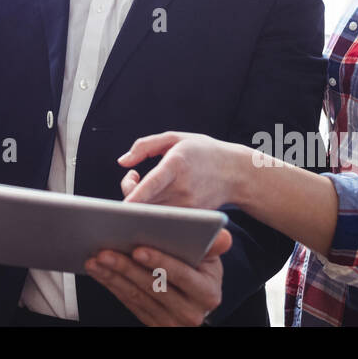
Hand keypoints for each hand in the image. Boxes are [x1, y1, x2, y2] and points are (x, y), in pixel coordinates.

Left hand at [85, 229, 231, 325]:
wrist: (197, 298)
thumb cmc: (200, 268)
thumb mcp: (210, 256)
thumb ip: (212, 245)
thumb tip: (223, 236)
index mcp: (207, 292)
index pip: (181, 276)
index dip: (160, 262)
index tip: (138, 250)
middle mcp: (192, 312)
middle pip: (153, 287)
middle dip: (126, 268)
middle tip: (104, 251)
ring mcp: (172, 322)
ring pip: (137, 296)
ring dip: (113, 277)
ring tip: (96, 258)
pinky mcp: (154, 325)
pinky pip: (129, 304)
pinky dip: (112, 285)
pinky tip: (99, 271)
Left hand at [117, 131, 241, 209]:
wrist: (235, 172)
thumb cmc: (202, 152)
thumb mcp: (175, 139)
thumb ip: (144, 146)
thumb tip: (122, 162)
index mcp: (177, 164)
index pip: (153, 183)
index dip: (136, 195)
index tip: (122, 204)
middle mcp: (182, 188)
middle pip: (146, 203)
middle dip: (129, 193)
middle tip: (132, 177)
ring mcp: (188, 206)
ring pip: (153, 214)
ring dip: (139, 203)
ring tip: (142, 184)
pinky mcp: (192, 218)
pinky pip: (165, 220)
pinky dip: (153, 211)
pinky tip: (154, 198)